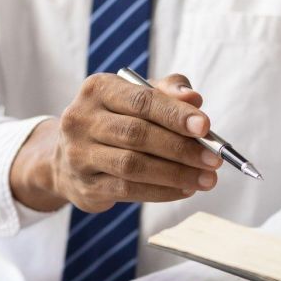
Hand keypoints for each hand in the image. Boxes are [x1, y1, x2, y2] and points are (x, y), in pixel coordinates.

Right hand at [9, 73, 222, 211]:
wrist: (66, 159)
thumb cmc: (113, 122)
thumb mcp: (135, 98)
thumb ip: (167, 93)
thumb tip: (195, 98)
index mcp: (97, 89)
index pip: (141, 100)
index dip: (175, 114)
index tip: (205, 126)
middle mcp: (81, 119)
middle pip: (137, 134)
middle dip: (181, 148)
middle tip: (213, 159)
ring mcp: (79, 155)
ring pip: (133, 166)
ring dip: (176, 174)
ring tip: (206, 179)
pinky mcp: (85, 186)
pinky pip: (128, 190)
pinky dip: (162, 192)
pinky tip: (185, 190)